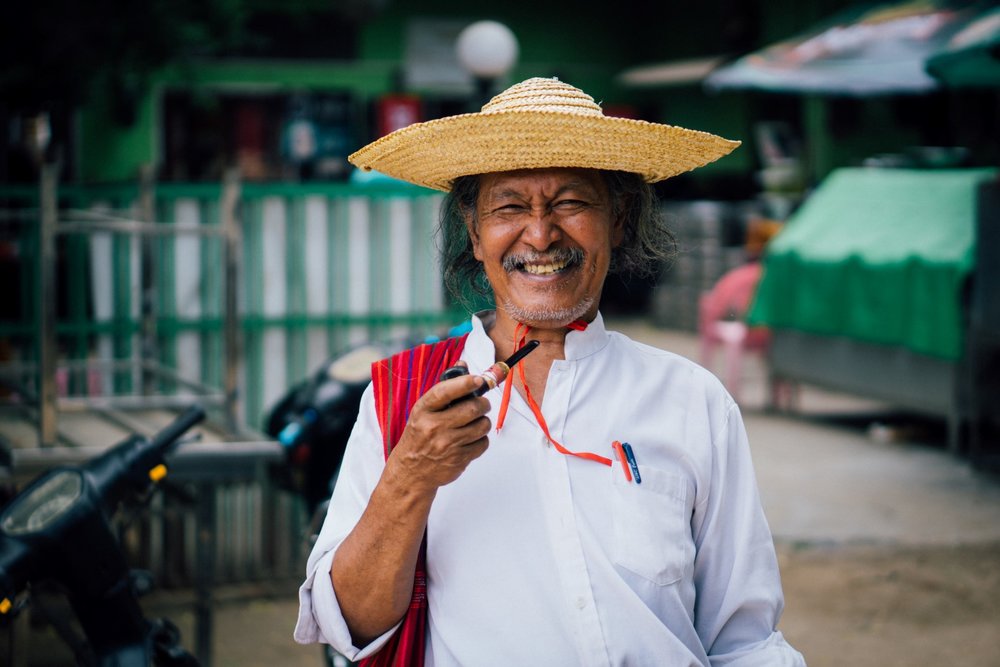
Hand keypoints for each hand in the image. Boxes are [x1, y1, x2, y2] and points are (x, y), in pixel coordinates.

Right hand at [387, 362, 491, 491]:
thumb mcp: (424, 410)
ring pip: (482, 425)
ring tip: (475, 422)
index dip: (465, 383)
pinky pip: (483, 443)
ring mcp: (447, 445)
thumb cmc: (420, 435)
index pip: (445, 392)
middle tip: (481, 404)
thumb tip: (463, 364)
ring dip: (483, 422)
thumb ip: (445, 388)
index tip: (478, 379)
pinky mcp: (458, 460)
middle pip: (472, 408)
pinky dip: (481, 439)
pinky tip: (470, 439)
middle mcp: (434, 427)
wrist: (410, 472)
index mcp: (423, 410)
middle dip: (482, 404)